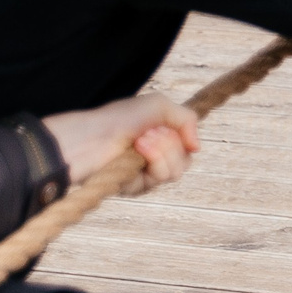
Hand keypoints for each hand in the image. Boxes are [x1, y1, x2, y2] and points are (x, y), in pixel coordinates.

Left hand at [41, 92, 200, 186]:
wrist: (94, 136)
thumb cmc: (120, 118)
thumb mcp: (160, 105)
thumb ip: (188, 120)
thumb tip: (197, 148)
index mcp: (160, 138)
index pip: (188, 146)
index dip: (184, 135)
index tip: (166, 124)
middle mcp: (155, 157)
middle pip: (186, 159)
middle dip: (171, 142)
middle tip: (148, 132)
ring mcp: (146, 173)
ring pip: (177, 170)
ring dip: (162, 150)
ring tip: (140, 142)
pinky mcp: (137, 187)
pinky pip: (161, 178)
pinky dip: (153, 160)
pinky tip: (136, 151)